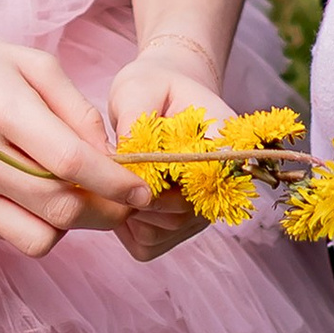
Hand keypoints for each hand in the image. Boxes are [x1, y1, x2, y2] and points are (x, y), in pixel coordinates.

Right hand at [0, 9, 145, 260]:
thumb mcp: (31, 64)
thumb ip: (76, 109)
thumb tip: (110, 157)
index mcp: (1, 110)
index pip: (71, 164)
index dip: (116, 183)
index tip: (142, 190)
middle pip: (61, 209)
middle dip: (106, 212)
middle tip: (122, 200)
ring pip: (38, 238)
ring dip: (70, 225)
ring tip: (77, 196)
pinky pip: (11, 235)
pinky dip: (36, 222)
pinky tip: (37, 192)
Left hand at [102, 38, 230, 263]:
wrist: (160, 96)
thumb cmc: (152, 89)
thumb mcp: (139, 87)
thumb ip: (135, 115)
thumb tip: (126, 150)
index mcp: (224, 143)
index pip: (204, 178)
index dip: (160, 179)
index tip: (128, 160)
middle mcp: (222, 185)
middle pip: (178, 213)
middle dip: (134, 194)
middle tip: (109, 164)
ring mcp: (201, 211)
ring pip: (161, 233)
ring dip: (126, 211)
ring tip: (111, 175)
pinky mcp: (179, 228)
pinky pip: (148, 245)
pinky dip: (124, 226)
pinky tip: (118, 194)